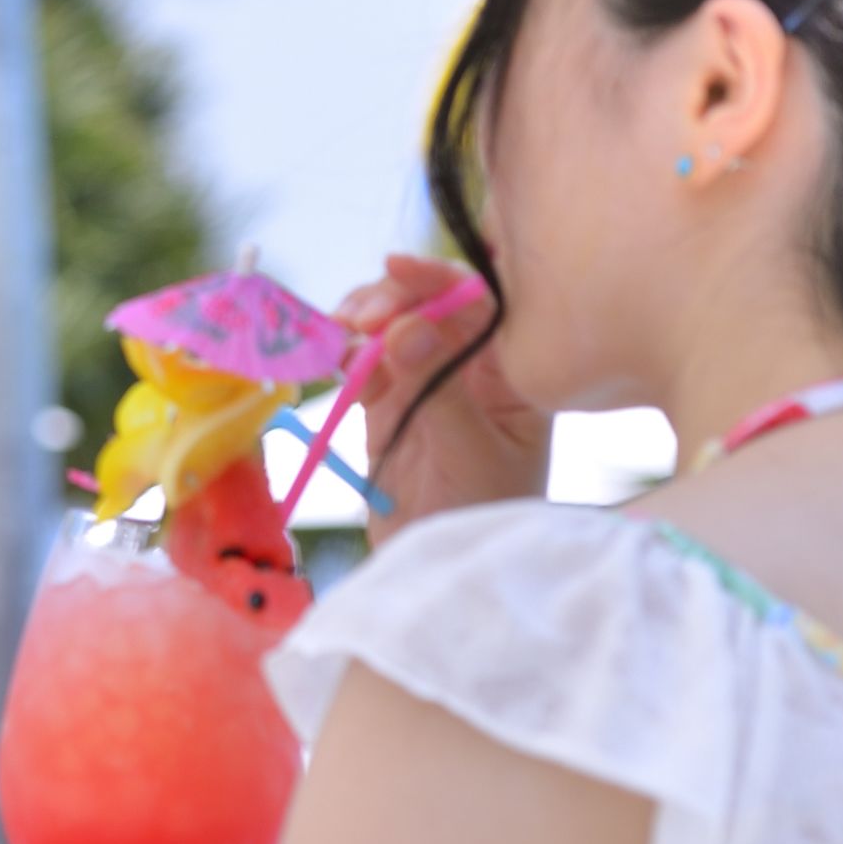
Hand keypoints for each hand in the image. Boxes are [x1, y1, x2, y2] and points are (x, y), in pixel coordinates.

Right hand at [334, 254, 547, 544]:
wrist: (442, 576)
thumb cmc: (483, 519)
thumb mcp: (469, 453)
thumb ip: (437, 388)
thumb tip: (405, 325)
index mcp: (512, 374)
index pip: (484, 302)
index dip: (442, 276)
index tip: (398, 266)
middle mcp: (472, 370)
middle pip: (432, 304)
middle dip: (394, 296)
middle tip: (361, 316)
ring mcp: (427, 385)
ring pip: (393, 326)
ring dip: (363, 318)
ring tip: (341, 331)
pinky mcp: (387, 406)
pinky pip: (363, 362)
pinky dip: (343, 350)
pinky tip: (330, 352)